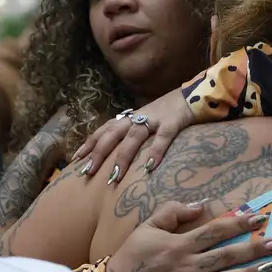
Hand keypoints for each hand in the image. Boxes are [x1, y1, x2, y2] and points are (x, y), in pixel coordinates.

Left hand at [70, 91, 196, 183]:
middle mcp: (139, 116)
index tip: (76, 159)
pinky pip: (164, 137)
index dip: (90, 143)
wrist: (196, 94)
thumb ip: (135, 135)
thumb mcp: (148, 122)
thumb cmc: (170, 113)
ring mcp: (155, 118)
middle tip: (87, 172)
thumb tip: (120, 155)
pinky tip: (150, 167)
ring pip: (134, 137)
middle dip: (98, 153)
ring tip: (114, 176)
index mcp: (131, 118)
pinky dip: (156, 151)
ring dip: (122, 157)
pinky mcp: (174, 121)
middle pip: (113, 134)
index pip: (105, 129)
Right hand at [106, 201, 271, 271]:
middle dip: (254, 248)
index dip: (239, 223)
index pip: (215, 231)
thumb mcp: (147, 226)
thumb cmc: (131, 256)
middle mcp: (188, 266)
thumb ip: (173, 212)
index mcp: (180, 244)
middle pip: (227, 255)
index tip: (260, 218)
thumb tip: (201, 206)